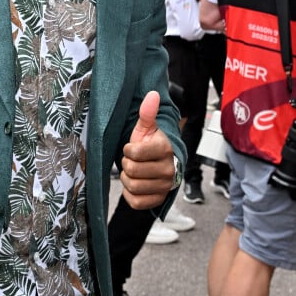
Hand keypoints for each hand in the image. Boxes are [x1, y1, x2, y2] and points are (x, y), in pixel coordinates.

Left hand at [120, 91, 174, 208]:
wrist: (160, 165)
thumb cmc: (150, 145)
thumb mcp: (146, 128)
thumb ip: (147, 113)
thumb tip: (152, 94)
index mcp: (165, 150)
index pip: (133, 152)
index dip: (127, 150)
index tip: (133, 148)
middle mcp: (169, 170)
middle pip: (130, 170)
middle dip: (126, 164)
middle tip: (133, 160)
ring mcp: (165, 187)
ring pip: (132, 186)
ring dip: (127, 179)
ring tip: (134, 171)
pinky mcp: (158, 200)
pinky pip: (135, 202)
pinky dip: (130, 194)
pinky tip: (136, 184)